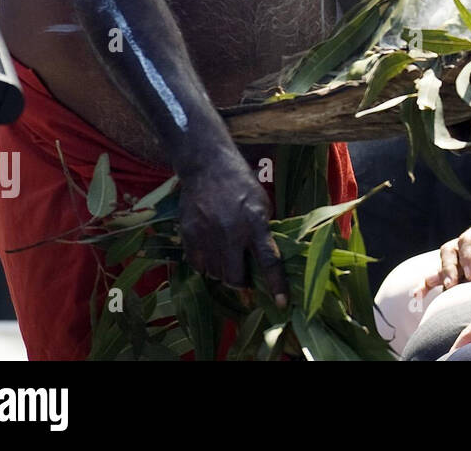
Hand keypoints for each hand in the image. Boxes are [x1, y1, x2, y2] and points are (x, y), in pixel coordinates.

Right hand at [177, 148, 287, 303]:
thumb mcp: (263, 204)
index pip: (269, 261)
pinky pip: (197, 264)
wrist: (207, 166)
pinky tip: (212, 252)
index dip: (276, 285)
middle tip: (244, 276)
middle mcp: (230, 232)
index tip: (282, 304)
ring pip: (215, 274)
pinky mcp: (188, 234)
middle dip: (241, 282)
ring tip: (227, 257)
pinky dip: (206, 265)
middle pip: (234, 277)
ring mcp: (206, 234)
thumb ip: (263, 231)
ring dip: (223, 273)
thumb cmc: (241, 184)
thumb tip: (266, 260)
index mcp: (255, 223)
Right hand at [421, 213, 470, 290]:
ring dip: (437, 276)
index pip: (467, 240)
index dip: (467, 257)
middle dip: (449, 268)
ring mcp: (462, 253)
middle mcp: (467, 240)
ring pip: (443, 261)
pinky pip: (439, 274)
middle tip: (453, 284)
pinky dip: (427, 284)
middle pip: (450, 251)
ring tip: (429, 291)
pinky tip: (418, 296)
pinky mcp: (459, 267)